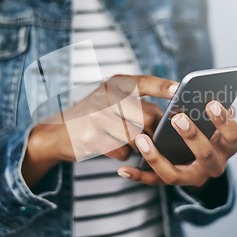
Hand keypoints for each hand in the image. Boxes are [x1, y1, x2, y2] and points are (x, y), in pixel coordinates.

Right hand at [23, 75, 177, 186]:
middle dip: (154, 129)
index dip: (163, 86)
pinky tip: (111, 147)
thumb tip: (170, 114)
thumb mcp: (109, 98)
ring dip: (137, 144)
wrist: (57, 133)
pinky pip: (122, 152)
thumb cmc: (93, 115)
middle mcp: (106, 97)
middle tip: (154, 135)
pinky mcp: (92, 139)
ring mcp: (97, 118)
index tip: (179, 89)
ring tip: (125, 139)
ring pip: (136, 137)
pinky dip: (122, 154)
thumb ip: (136, 100)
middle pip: (147, 116)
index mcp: (114, 85)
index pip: (144, 82)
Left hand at [117, 101, 236, 186]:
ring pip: (174, 175)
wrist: (197, 156)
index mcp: (227, 146)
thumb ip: (209, 106)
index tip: (211, 103)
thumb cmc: (205, 126)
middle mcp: (214, 166)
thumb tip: (201, 91)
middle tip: (178, 117)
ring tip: (141, 139)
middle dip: (192, 136)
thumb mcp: (213, 117)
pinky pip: (153, 181)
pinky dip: (137, 176)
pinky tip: (123, 168)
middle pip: (206, 156)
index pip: (233, 136)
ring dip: (156, 158)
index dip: (224, 121)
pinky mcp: (173, 181)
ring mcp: (192, 177)